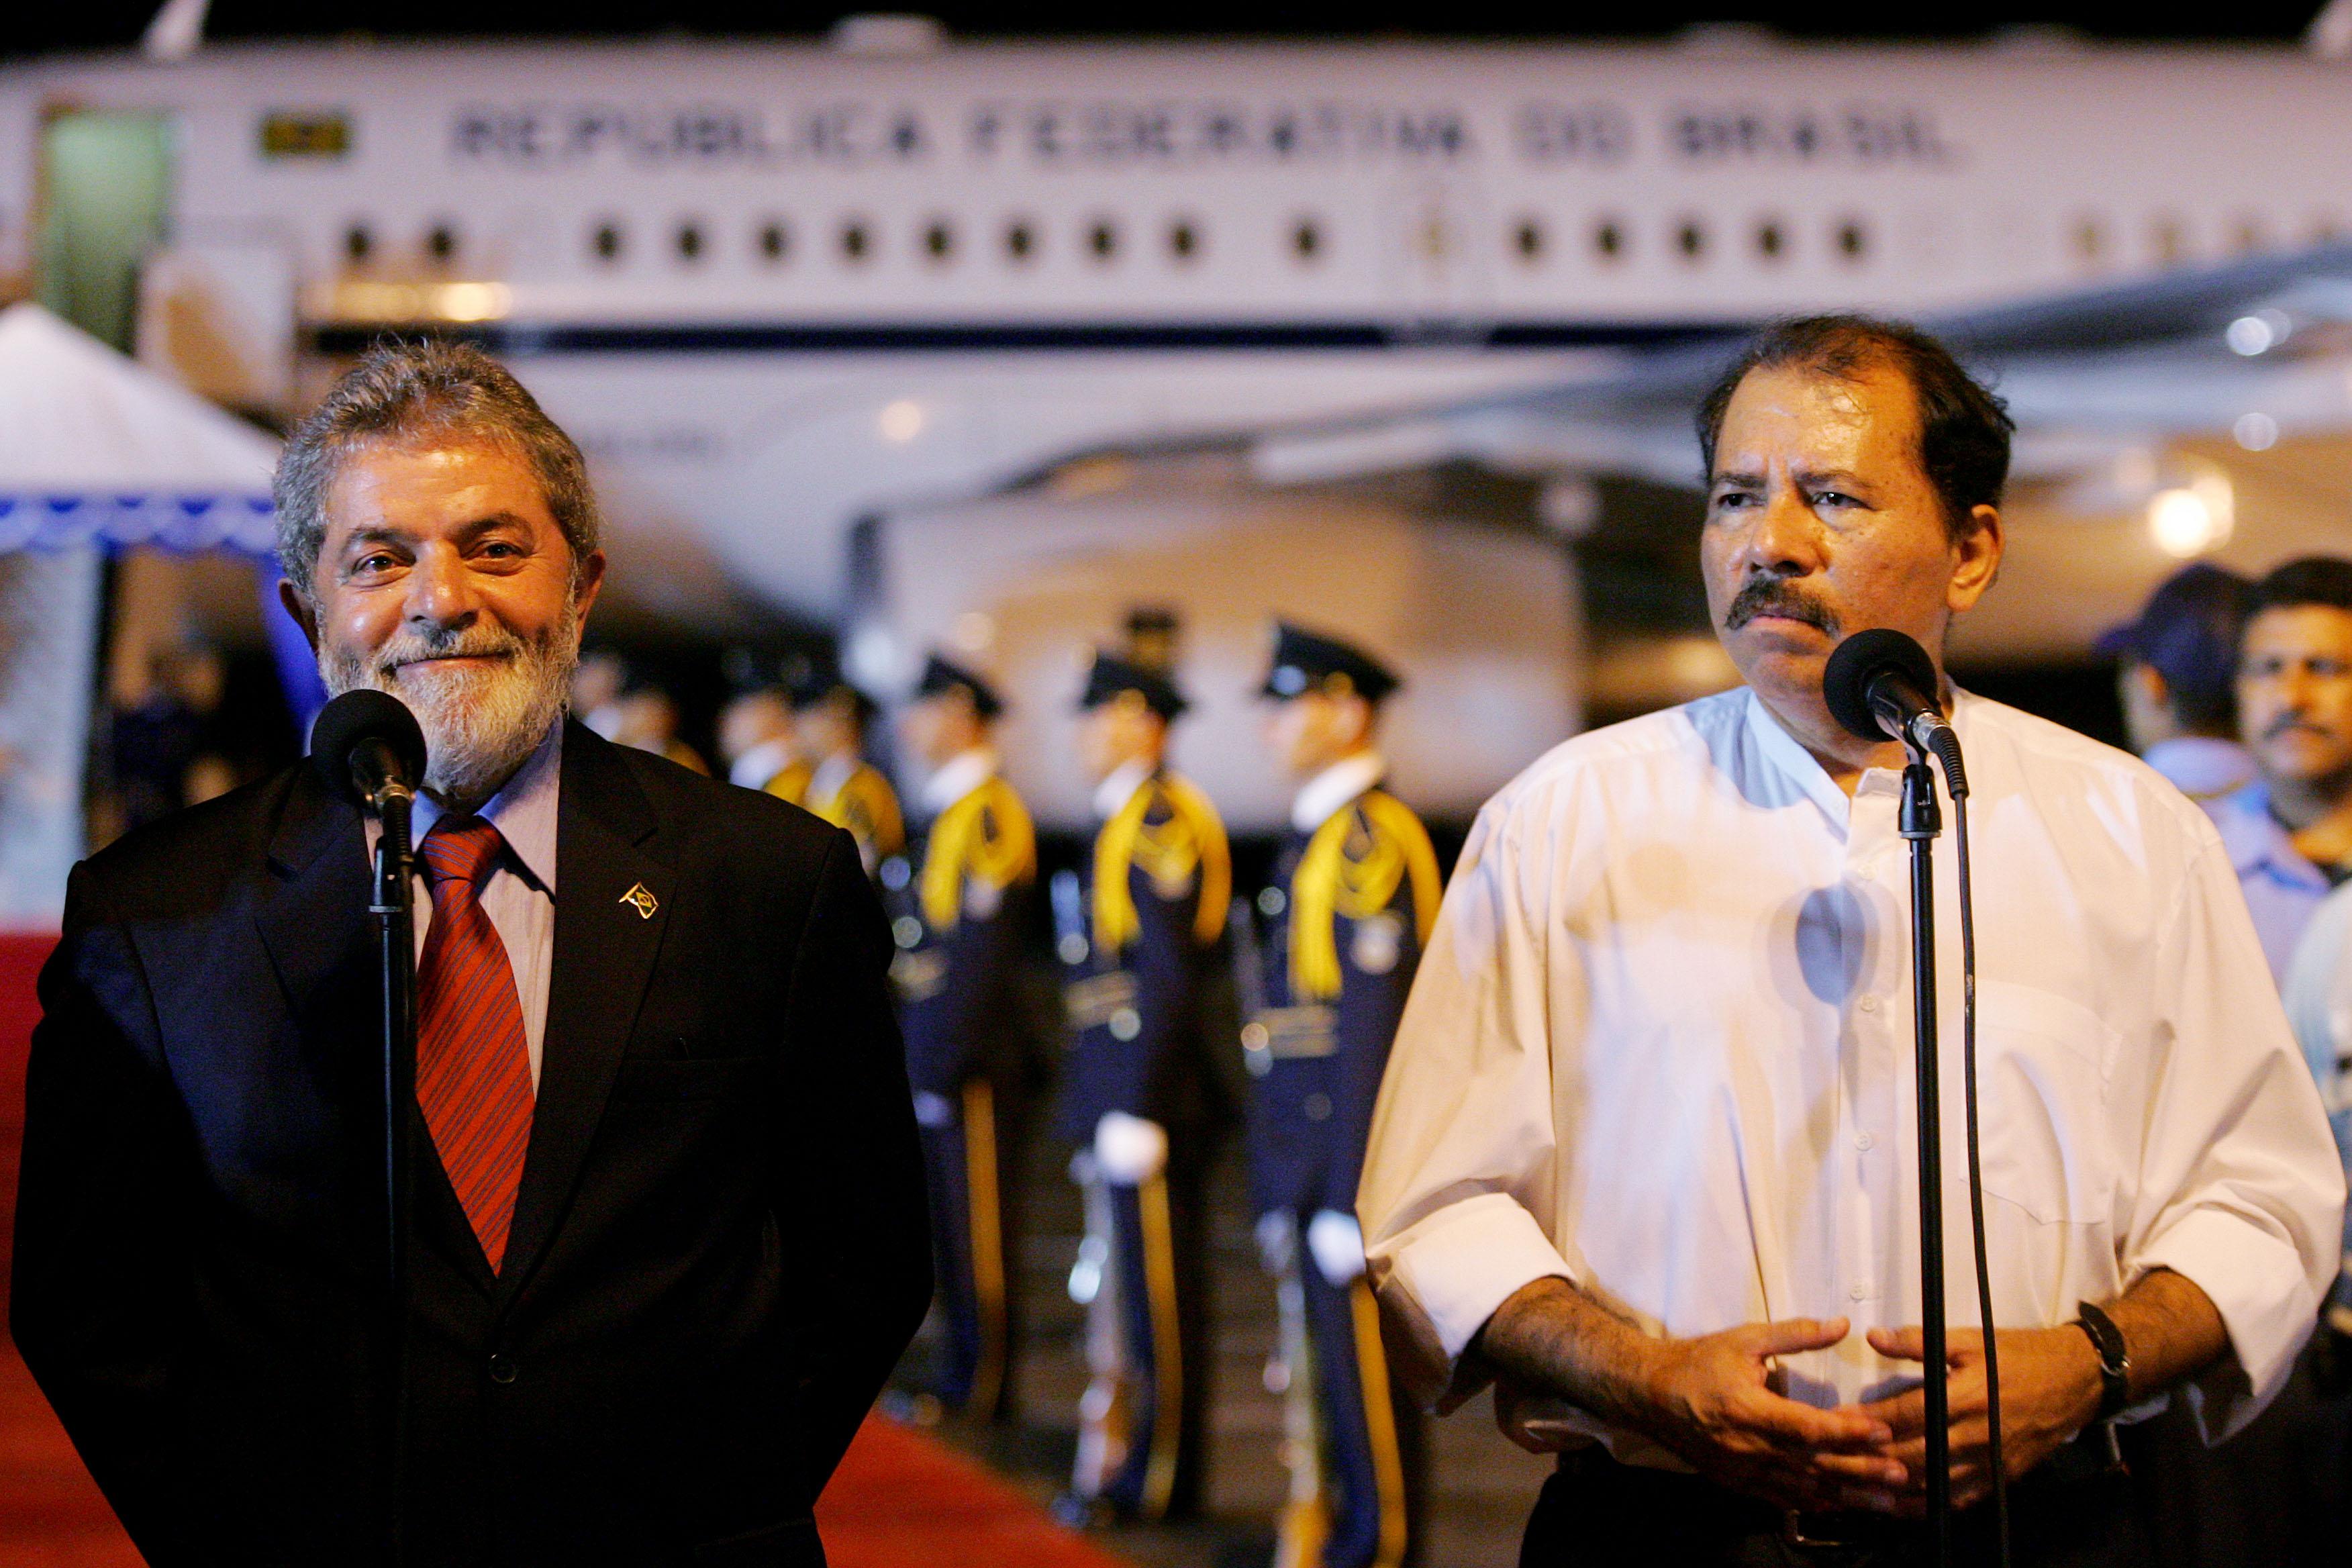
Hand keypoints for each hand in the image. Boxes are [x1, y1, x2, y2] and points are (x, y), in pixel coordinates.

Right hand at [1631, 1317, 1904, 1511]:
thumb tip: (1841, 1324)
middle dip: (1860, 1471)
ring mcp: (1743, 1471)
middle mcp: (1747, 1447)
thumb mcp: (1745, 1339)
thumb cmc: (1698, 1362)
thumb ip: (1795, 1334)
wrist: (1650, 1394)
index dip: (1847, 1431)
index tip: (1883, 1432)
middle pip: (1813, 1465)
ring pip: (1804, 1489)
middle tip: (1900, 1474)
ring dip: (1847, 1496)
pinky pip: (1785, 1499)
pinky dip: (1818, 1504)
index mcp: (1748, 1409)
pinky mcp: (1739, 1483)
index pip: (1807, 1427)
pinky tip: (1844, 1506)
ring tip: (1886, 1501)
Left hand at [1844, 1324, 2102, 1515]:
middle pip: (1913, 1455)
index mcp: (1965, 1395)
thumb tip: (1874, 1336)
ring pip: (1932, 1483)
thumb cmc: (2018, 1356)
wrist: (2075, 1381)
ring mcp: (1989, 1461)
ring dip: (1891, 1488)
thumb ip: (1919, 1341)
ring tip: (1853, 1486)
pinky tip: (1899, 1504)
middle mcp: (1976, 1434)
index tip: (1834, 1419)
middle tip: (1833, 1458)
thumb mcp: (1969, 1339)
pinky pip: (1958, 1499)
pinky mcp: (2000, 1478)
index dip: (1867, 1419)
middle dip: (1870, 1459)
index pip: (1905, 1413)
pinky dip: (1926, 1505)